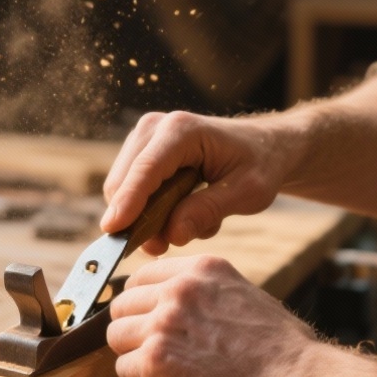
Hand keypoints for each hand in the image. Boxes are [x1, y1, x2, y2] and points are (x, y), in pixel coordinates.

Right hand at [101, 111, 286, 252]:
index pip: (146, 170)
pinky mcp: (141, 152)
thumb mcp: (248, 192)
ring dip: (146, 217)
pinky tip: (183, 210)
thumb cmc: (260, 164)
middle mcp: (155, 127)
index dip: (128, 201)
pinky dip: (149, 210)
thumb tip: (171, 235)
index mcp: (182, 130)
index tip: (112, 230)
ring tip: (191, 222)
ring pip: (122, 189)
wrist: (264, 145)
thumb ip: (208, 211)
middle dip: (135, 220)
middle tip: (163, 248)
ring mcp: (144, 137)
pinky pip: (129, 190)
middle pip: (123, 181)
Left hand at [105, 254, 316, 376]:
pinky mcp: (155, 359)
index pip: (142, 276)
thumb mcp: (244, 295)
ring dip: (133, 354)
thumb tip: (179, 305)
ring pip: (115, 336)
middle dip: (134, 328)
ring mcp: (163, 323)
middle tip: (155, 349)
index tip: (151, 319)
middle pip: (122, 304)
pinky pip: (123, 368)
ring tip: (161, 369)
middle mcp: (178, 289)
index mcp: (201, 269)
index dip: (144, 302)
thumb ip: (205, 293)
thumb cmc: (281, 350)